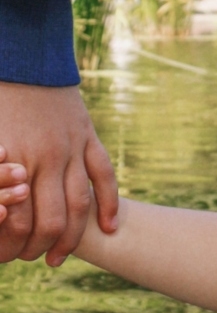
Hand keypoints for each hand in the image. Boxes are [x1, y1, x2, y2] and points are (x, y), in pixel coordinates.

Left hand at [0, 83, 118, 265]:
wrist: (23, 53)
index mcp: (13, 157)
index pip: (18, 218)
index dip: (12, 244)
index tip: (5, 257)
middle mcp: (46, 157)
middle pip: (50, 220)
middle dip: (39, 247)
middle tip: (31, 259)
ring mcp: (72, 149)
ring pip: (79, 206)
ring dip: (71, 239)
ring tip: (58, 257)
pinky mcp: (88, 138)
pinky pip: (104, 177)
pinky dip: (110, 205)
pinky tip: (109, 228)